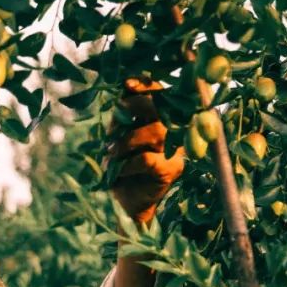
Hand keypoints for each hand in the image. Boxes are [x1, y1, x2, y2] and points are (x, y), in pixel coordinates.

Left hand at [107, 78, 184, 224]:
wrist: (127, 202)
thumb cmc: (122, 166)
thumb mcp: (118, 137)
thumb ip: (123, 116)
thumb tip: (124, 90)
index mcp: (162, 120)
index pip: (161, 94)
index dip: (147, 85)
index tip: (127, 84)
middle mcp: (174, 132)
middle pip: (163, 107)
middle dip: (136, 105)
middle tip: (118, 115)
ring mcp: (175, 151)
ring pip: (155, 132)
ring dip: (126, 140)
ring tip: (111, 152)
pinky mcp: (170, 171)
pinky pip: (147, 159)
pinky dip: (127, 163)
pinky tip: (118, 169)